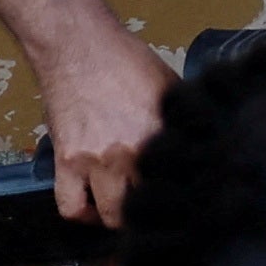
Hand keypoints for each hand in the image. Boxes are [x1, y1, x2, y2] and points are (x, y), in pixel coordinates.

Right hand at [35, 24, 174, 225]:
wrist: (78, 46)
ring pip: (110, 215)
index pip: (182, 181)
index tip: (189, 202)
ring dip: (119, 218)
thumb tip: (199, 140)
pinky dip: (82, 213)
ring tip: (126, 212)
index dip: (187, 197)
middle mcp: (130, 152)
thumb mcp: (168, 86)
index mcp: (161, 132)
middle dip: (155, 213)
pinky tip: (92, 206)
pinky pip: (70, 206)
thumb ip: (181, 120)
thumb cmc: (125, 60)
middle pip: (148, 205)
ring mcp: (95, 161)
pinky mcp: (66, 162)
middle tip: (157, 210)